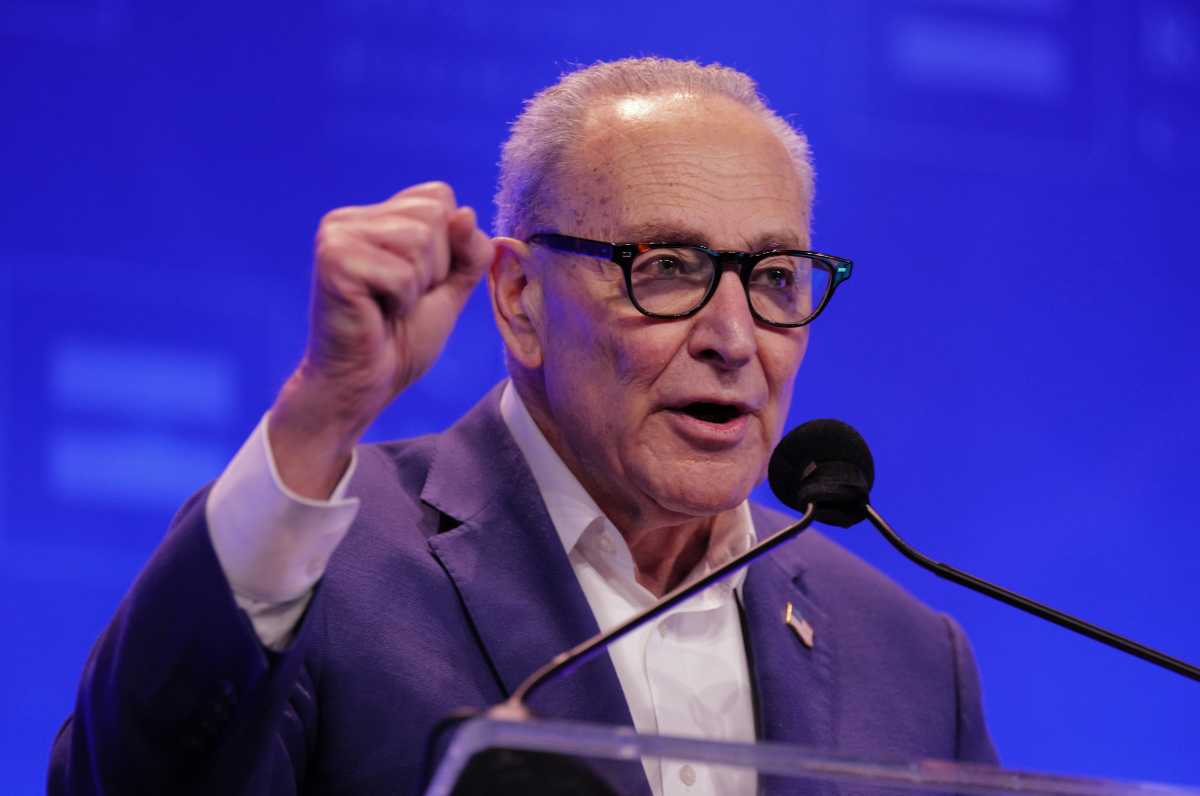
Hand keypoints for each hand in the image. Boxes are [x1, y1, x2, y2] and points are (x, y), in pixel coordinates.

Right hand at [270, 182, 495, 497]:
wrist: (363, 383)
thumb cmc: (401, 339)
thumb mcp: (451, 288)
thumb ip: (467, 250)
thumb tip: (465, 213)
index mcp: (373, 216)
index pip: (439, 196)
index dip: (448, 246)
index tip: (419, 282)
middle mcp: (348, 218)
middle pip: (434, 216)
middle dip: (436, 267)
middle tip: (400, 298)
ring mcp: (337, 236)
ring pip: (421, 241)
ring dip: (418, 285)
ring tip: (389, 305)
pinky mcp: (333, 261)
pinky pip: (403, 273)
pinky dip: (402, 301)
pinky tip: (375, 313)